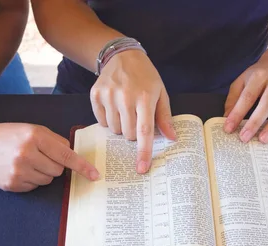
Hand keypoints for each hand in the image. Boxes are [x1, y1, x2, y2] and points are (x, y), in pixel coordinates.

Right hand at [0, 123, 99, 191]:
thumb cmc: (7, 135)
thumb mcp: (31, 129)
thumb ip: (54, 141)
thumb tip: (72, 155)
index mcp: (34, 137)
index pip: (66, 155)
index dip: (82, 166)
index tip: (95, 175)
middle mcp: (27, 154)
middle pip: (58, 169)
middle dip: (54, 164)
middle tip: (38, 155)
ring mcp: (18, 171)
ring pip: (48, 180)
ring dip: (42, 173)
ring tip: (25, 161)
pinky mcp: (12, 184)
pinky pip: (34, 187)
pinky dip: (31, 180)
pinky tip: (18, 169)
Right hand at [90, 50, 175, 173]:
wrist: (122, 56)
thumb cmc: (145, 77)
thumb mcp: (160, 93)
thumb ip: (165, 117)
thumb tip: (171, 138)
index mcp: (145, 97)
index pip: (144, 131)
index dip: (143, 151)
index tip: (141, 168)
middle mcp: (125, 97)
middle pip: (128, 134)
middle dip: (133, 133)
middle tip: (136, 117)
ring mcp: (108, 95)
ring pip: (114, 130)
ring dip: (121, 126)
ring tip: (125, 109)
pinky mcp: (95, 95)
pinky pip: (101, 121)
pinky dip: (108, 119)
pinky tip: (114, 106)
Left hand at [223, 54, 267, 142]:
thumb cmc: (260, 75)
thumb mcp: (242, 80)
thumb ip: (233, 98)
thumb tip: (227, 118)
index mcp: (260, 76)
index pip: (247, 96)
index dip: (237, 113)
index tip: (228, 128)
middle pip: (267, 104)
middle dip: (255, 123)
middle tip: (245, 138)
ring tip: (263, 139)